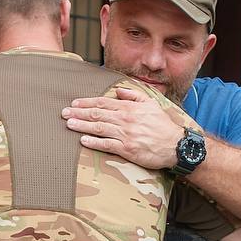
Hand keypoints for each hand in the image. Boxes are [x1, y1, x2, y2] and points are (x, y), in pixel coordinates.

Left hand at [61, 87, 183, 168]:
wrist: (176, 145)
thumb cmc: (163, 126)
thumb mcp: (151, 104)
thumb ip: (134, 96)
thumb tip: (118, 91)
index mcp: (130, 108)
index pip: (104, 103)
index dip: (87, 103)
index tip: (74, 103)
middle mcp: (126, 119)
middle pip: (97, 114)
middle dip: (79, 113)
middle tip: (64, 113)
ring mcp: (126, 134)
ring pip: (99, 128)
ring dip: (82, 125)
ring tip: (69, 124)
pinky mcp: (127, 149)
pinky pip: (107, 145)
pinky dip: (94, 142)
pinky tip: (82, 140)